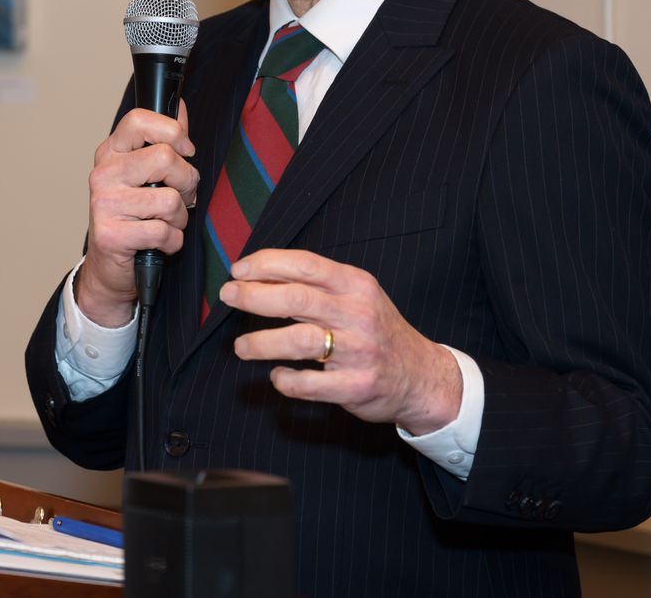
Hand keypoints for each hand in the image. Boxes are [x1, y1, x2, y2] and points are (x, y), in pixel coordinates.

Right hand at [78, 103, 198, 326]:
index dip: (173, 132)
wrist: (108, 267)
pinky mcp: (111, 234)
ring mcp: (104, 204)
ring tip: (166, 223)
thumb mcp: (144, 175)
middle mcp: (103, 173)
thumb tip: (179, 104)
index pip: (140, 120)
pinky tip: (159, 243)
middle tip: (180, 197)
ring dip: (180, 218)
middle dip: (187, 183)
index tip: (184, 151)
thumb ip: (164, 140)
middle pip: (166, 158)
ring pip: (169, 200)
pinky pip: (164, 232)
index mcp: (111, 152)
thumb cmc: (132, 217)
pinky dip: (172, 242)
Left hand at [218, 249, 461, 433]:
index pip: (306, 264)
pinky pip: (309, 384)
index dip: (267, 263)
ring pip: (299, 341)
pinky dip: (286, 380)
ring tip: (241, 347)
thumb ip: (317, 285)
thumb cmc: (377, 331)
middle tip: (228, 297)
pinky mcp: (356, 386)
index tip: (238, 270)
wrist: (421, 376)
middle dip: (254, 296)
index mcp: (356, 285)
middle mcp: (358, 313)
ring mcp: (359, 351)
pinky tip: (277, 376)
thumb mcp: (357, 296)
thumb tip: (259, 275)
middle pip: (297, 299)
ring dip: (262, 343)